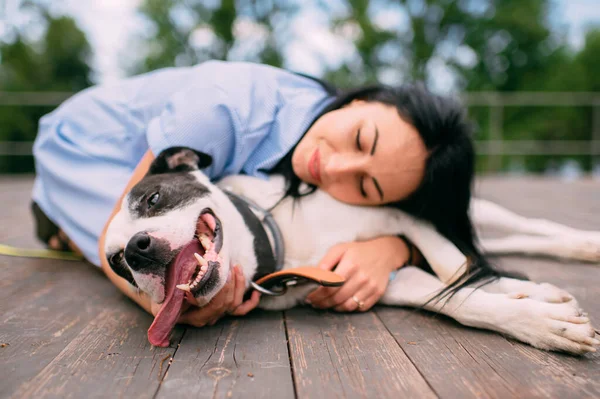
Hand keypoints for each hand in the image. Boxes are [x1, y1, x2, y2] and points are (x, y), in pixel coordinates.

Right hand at [146, 265, 260, 326]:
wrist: (159, 298)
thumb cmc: (161, 291)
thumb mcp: (164, 288)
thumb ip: (178, 285)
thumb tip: (193, 276)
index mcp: (192, 317)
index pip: (215, 306)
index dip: (222, 289)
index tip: (222, 271)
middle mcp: (205, 319)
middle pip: (227, 305)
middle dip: (232, 284)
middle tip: (230, 266)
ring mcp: (214, 315)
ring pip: (234, 305)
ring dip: (239, 286)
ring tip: (237, 268)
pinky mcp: (220, 310)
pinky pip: (239, 310)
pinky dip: (250, 302)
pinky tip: (256, 293)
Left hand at [305, 236, 409, 311]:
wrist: (384, 253)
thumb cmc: (358, 251)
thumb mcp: (340, 249)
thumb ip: (326, 261)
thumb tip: (315, 275)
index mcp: (351, 264)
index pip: (329, 286)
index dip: (317, 294)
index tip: (309, 297)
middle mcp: (362, 277)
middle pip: (337, 298)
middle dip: (322, 303)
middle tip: (315, 303)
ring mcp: (371, 287)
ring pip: (348, 306)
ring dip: (334, 308)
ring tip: (325, 304)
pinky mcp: (377, 293)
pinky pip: (360, 307)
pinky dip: (348, 308)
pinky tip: (340, 304)